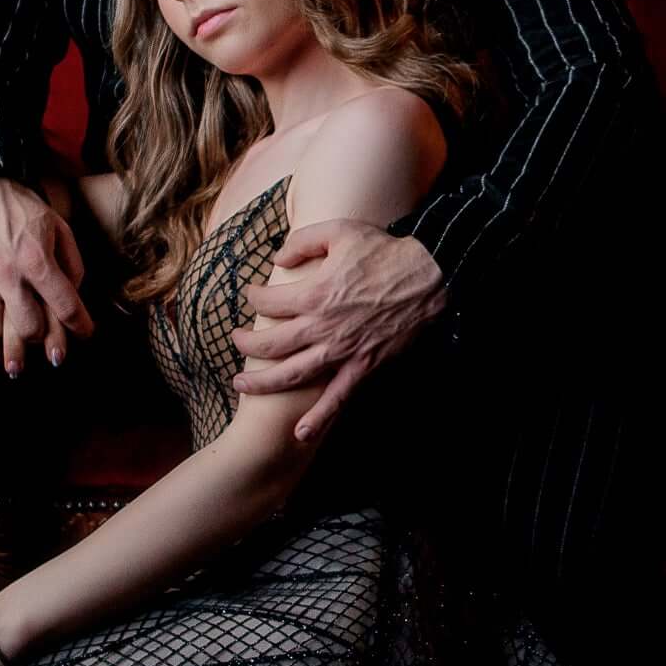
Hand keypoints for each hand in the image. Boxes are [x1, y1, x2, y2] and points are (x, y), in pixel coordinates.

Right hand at [0, 174, 93, 376]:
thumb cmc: (20, 207)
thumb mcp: (57, 226)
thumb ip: (71, 261)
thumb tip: (75, 294)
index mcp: (38, 261)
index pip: (65, 306)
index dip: (78, 326)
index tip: (84, 335)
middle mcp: (8, 276)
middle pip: (26, 327)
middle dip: (36, 343)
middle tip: (40, 355)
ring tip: (2, 364)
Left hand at [233, 224, 442, 442]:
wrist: (430, 278)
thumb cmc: (385, 251)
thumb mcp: (340, 231)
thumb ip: (303, 242)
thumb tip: (278, 259)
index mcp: (315, 292)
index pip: (268, 302)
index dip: (254, 297)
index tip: (252, 294)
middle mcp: (322, 326)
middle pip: (270, 344)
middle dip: (246, 344)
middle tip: (235, 341)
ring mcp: (341, 350)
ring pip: (291, 375)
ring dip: (263, 383)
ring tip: (241, 385)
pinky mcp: (362, 366)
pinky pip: (337, 397)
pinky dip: (319, 418)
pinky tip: (300, 434)